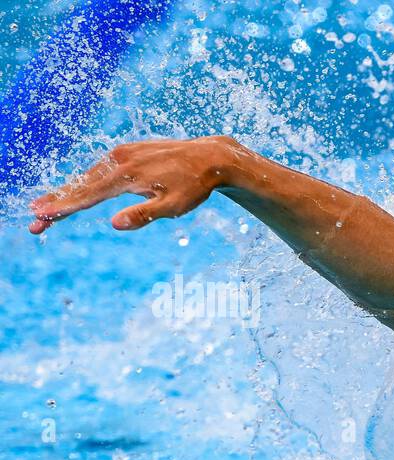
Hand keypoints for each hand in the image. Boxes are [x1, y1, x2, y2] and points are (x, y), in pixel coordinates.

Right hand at [28, 136, 242, 234]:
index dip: (63, 207)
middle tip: (35, 220)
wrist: (209, 157)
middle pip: (81, 185)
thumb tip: (115, 224)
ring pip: (88, 176)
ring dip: (68, 193)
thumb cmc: (194, 186)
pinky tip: (77, 192)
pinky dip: (85, 181)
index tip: (41, 216)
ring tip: (48, 210)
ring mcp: (121, 153)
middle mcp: (119, 160)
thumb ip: (144, 215)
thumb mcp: (173, 207)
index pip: (87, 196)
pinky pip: (99, 169)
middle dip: (57, 203)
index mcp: (127, 176)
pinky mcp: (127, 151)